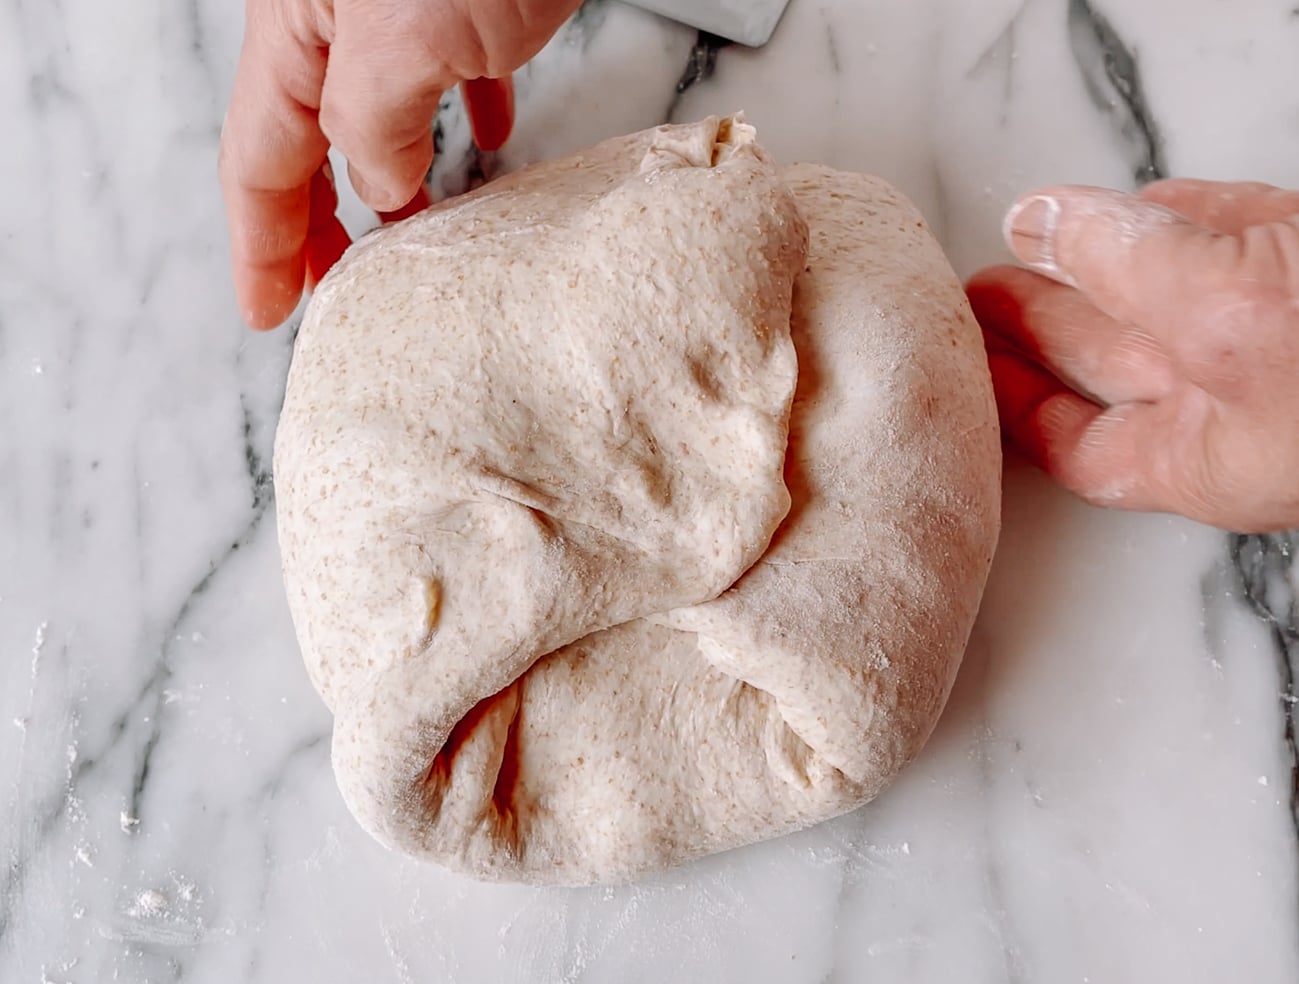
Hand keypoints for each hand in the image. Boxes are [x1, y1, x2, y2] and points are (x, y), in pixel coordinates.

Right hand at [219, 0, 580, 329]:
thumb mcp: (405, 37)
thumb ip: (376, 123)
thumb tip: (381, 188)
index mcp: (293, 28)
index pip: (257, 158)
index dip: (260, 244)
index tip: (269, 313)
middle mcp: (337, 19)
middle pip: (307, 141)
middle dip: (317, 223)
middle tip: (337, 295)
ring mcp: (399, 5)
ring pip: (380, 114)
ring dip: (393, 180)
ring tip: (414, 239)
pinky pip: (449, 74)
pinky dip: (463, 120)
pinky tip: (492, 140)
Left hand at [967, 179, 1298, 532]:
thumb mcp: (1232, 316)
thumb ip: (1130, 270)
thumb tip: (1043, 224)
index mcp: (1210, 459)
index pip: (1080, 444)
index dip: (1014, 400)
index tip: (965, 360)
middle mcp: (1248, 412)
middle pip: (1116, 367)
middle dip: (1047, 320)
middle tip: (981, 285)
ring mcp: (1292, 344)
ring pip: (1183, 301)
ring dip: (1116, 259)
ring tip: (1050, 227)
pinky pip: (1253, 249)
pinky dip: (1201, 220)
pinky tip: (1157, 200)